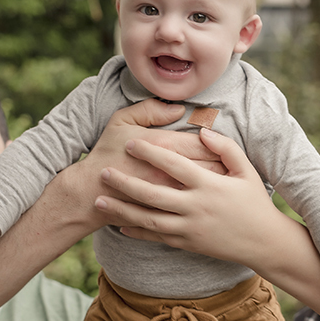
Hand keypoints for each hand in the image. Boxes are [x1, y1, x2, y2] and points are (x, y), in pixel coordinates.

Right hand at [57, 100, 224, 231]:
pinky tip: (207, 199)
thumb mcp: (121, 121)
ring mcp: (167, 194)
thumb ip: (150, 110)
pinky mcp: (164, 211)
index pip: (201, 142)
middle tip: (230, 163)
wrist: (89, 191)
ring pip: (204, 189)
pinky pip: (192, 205)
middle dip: (223, 166)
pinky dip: (203, 202)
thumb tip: (179, 109)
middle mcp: (169, 171)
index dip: (214, 142)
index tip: (219, 141)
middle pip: (209, 166)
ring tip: (224, 181)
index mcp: (162, 146)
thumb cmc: (107, 153)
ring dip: (218, 185)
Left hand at [94, 127, 283, 264]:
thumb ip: (225, 148)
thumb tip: (201, 132)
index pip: (174, 165)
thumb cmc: (255, 202)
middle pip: (153, 194)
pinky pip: (157, 237)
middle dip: (125, 183)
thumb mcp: (246, 171)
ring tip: (99, 201)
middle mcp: (196, 207)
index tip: (131, 143)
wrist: (264, 243)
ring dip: (122, 210)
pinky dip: (137, 232)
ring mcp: (190, 228)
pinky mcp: (188, 244)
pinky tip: (118, 225)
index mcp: (209, 185)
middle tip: (104, 172)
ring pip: (149, 219)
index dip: (151, 153)